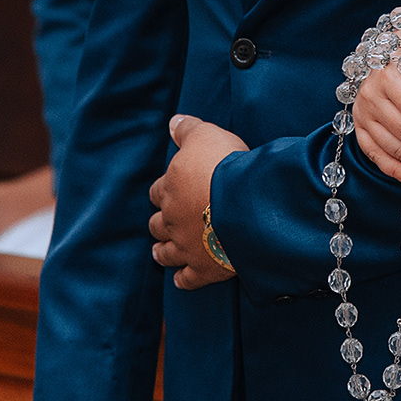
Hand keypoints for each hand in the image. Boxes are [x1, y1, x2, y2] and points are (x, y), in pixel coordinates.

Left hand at [147, 115, 247, 289]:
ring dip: (163, 251)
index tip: (170, 190)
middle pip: (157, 223)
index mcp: (170, 189)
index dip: (164, 190)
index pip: (157, 191)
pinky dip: (183, 279)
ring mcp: (185, 246)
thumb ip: (187, 129)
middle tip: (167, 221)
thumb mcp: (206, 135)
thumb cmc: (225, 165)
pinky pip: (187, 279)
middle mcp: (172, 219)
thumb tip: (173, 121)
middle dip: (161, 222)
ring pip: (165, 252)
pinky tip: (181, 279)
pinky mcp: (203, 268)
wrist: (243, 204)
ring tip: (161, 251)